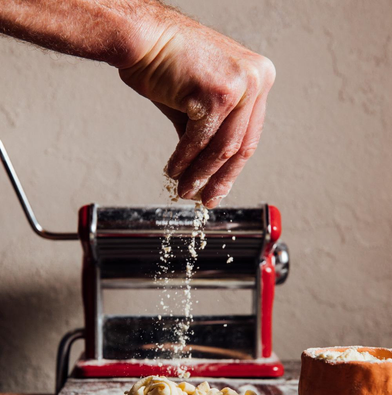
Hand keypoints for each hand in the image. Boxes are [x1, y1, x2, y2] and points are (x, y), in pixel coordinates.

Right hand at [119, 13, 275, 208]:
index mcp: (259, 79)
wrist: (143, 37)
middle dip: (219, 179)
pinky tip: (174, 171)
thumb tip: (209, 173)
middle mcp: (257, 80)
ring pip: (222, 149)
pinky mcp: (217, 94)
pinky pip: (199, 141)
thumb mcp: (200, 103)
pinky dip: (185, 161)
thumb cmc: (169, 63)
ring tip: (184, 189)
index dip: (231, 170)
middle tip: (206, 199)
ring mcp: (240, 86)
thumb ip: (210, 135)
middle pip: (240, 147)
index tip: (218, 189)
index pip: (249, 136)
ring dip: (200, 175)